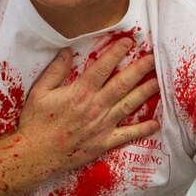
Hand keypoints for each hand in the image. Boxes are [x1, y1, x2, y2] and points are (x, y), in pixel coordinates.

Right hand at [17, 37, 159, 172]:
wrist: (36, 154)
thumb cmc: (36, 122)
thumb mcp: (40, 92)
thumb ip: (55, 70)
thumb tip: (67, 51)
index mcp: (80, 92)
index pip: (103, 68)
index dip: (117, 53)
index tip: (129, 42)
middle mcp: (95, 107)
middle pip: (122, 84)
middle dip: (139, 69)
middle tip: (153, 58)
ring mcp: (102, 125)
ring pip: (129, 105)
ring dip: (145, 93)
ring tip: (159, 82)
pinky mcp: (104, 142)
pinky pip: (127, 135)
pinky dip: (142, 130)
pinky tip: (155, 123)